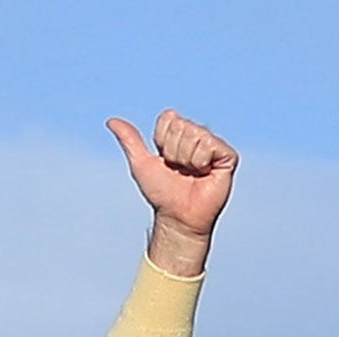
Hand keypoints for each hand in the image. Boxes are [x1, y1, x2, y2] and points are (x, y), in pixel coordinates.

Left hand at [107, 110, 236, 275]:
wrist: (178, 215)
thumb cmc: (162, 192)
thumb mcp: (141, 164)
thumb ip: (130, 141)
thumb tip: (111, 121)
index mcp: (180, 133)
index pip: (168, 118)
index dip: (162, 141)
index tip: (165, 160)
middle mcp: (198, 135)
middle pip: (180, 126)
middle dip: (173, 152)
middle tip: (179, 170)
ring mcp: (214, 145)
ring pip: (194, 134)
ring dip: (186, 160)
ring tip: (191, 174)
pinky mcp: (227, 155)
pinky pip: (209, 144)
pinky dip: (200, 162)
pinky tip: (204, 173)